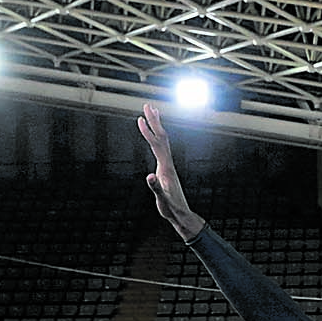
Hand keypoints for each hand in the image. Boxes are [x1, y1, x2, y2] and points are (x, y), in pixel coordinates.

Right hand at [136, 104, 204, 239]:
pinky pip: (161, 148)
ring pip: (163, 140)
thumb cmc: (171, 208)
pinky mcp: (166, 169)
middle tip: (147, 105)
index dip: (148, 132)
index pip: (156, 145)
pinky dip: (157, 137)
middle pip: (162, 137)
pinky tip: (155, 134)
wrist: (182, 214)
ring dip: (157, 125)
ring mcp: (168, 165)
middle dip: (154, 120)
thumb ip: (156, 188)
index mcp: (166, 167)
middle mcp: (168, 163)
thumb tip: (149, 177)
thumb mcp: (162, 200)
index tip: (140, 119)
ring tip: (152, 112)